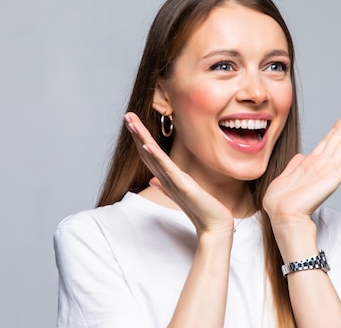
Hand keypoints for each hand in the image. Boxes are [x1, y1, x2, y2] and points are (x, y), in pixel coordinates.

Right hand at [124, 112, 234, 235]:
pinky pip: (167, 170)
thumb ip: (166, 185)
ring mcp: (173, 182)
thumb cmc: (200, 209)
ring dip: (142, 139)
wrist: (214, 225)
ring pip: (153, 157)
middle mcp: (166, 178)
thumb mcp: (183, 192)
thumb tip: (153, 179)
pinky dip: (156, 157)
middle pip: (147, 152)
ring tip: (132, 123)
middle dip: (137, 133)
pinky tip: (148, 145)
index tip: (133, 120)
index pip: (150, 154)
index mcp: (167, 177)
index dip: (140, 137)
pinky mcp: (182, 187)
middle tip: (127, 115)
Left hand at [262, 105, 340, 223]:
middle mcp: (322, 164)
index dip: (338, 125)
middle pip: (340, 137)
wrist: (282, 215)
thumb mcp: (284, 178)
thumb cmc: (280, 201)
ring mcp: (329, 171)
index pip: (328, 139)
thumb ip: (294, 165)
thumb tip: (300, 155)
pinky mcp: (332, 179)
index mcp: (311, 162)